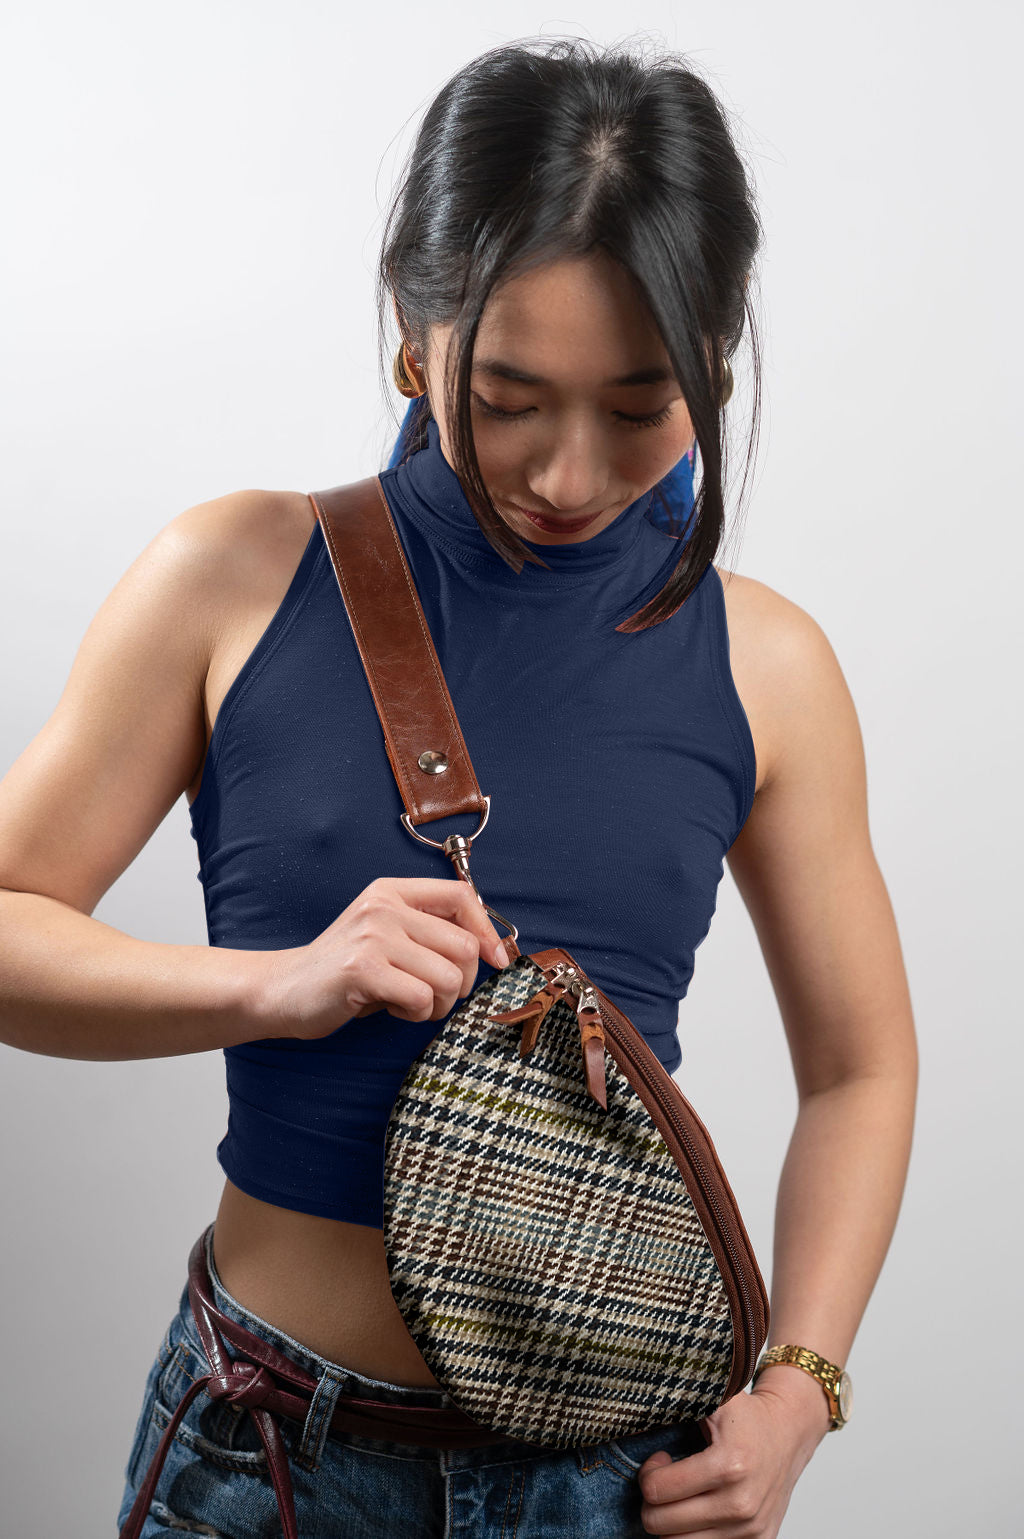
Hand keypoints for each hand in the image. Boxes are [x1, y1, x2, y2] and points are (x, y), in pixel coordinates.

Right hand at [256, 876, 509, 1038]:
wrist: (284, 990)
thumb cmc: (346, 970)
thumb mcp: (387, 934)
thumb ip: (428, 931)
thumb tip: (491, 949)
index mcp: (391, 891)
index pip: (460, 896)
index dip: (486, 930)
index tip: (495, 960)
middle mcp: (383, 906)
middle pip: (463, 946)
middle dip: (460, 983)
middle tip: (434, 995)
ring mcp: (372, 936)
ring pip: (448, 977)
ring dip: (438, 1004)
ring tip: (409, 1002)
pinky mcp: (362, 970)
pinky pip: (422, 998)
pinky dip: (416, 1013)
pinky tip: (391, 1008)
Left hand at [637, 1371, 830, 1535]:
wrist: (789, 1434)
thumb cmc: (746, 1416)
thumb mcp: (712, 1395)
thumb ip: (677, 1395)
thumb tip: (639, 1400)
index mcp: (728, 1465)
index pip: (657, 1490)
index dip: (648, 1472)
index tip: (660, 1459)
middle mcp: (741, 1504)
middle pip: (661, 1524)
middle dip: (652, 1501)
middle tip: (664, 1479)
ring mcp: (751, 1529)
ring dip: (670, 1521)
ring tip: (680, 1496)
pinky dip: (694, 1532)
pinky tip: (699, 1508)